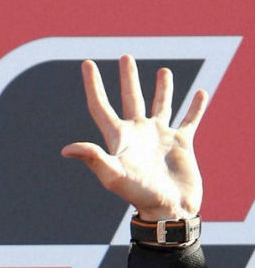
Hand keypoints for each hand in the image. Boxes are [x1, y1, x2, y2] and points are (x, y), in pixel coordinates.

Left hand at [61, 55, 207, 221]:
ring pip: (162, 105)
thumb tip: (66, 149)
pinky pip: (190, 120)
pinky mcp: (182, 143)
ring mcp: (160, 137)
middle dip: (128, 78)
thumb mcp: (113, 175)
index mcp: (119, 138)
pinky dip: (196, 106)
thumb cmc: (139, 195)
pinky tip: (200, 92)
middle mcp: (139, 133)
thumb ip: (93, 158)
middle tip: (125, 56)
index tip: (86, 63)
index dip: (92, 85)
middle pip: (131, 98)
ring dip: (163, 88)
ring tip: (163, 70)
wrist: (169, 211)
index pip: (101, 106)